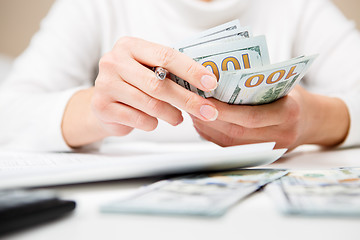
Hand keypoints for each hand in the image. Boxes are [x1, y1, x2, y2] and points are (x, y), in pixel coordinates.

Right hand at [62, 37, 218, 146]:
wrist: (103, 103)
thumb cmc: (132, 84)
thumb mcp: (147, 69)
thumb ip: (169, 71)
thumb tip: (206, 83)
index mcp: (130, 46)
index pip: (166, 56)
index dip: (191, 70)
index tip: (211, 83)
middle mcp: (114, 61)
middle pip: (159, 84)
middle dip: (188, 99)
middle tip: (208, 111)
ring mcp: (106, 84)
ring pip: (150, 104)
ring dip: (172, 114)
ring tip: (178, 118)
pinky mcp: (102, 106)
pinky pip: (138, 119)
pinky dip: (152, 123)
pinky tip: (154, 122)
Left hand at [191, 86, 349, 150]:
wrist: (313, 122)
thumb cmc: (293, 96)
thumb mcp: (282, 83)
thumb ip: (257, 82)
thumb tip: (218, 75)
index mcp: (288, 114)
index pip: (250, 116)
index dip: (224, 111)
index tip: (202, 100)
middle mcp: (279, 136)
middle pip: (235, 132)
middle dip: (208, 118)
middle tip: (189, 103)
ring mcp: (269, 149)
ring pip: (229, 143)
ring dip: (206, 127)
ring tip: (191, 111)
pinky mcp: (259, 155)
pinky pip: (229, 148)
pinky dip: (211, 135)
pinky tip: (201, 122)